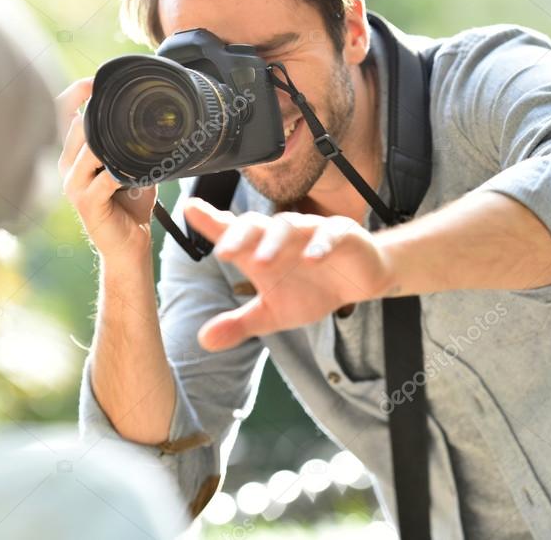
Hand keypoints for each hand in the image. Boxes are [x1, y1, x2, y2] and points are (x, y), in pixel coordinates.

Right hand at [57, 78, 156, 260]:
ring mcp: (74, 185)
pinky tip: (131, 170)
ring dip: (107, 140)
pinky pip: (102, 179)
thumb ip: (131, 142)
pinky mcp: (87, 202)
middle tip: (117, 100)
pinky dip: (119, 171)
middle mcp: (68, 167)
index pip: (62, 116)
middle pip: (73, 127)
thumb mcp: (131, 165)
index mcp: (74, 155)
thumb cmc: (129, 205)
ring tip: (128, 135)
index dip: (74, 94)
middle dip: (93, 111)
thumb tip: (152, 115)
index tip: (93, 80)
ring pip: (86, 149)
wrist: (129, 244)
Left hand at [183, 198, 396, 351]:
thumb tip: (204, 341)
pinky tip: (311, 260)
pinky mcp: (343, 234)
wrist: (361, 281)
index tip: (189, 209)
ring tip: (261, 262)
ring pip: (289, 226)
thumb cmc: (312, 290)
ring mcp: (312, 231)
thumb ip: (240, 323)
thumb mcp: (273, 313)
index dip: (210, 220)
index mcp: (261, 249)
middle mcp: (282, 235)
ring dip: (274, 243)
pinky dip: (320, 245)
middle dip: (238, 235)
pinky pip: (330, 234)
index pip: (232, 232)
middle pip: (255, 225)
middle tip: (223, 252)